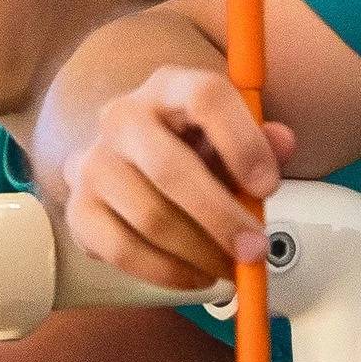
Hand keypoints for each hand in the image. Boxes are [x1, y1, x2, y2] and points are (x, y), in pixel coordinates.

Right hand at [63, 60, 295, 286]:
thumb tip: (282, 142)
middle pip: (170, 168)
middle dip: (221, 217)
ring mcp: (93, 162)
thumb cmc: (190, 145)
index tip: (269, 187)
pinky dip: (167, 272)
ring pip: (149, 217)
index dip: (242, 143)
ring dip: (199, 253)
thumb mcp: (228, 133)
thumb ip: (260, 139)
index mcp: (170, 86)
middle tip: (255, 250)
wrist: (127, 158)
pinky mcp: (78, 208)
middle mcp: (123, 117)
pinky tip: (195, 275)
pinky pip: (122, 250)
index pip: (205, 98)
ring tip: (231, 268)